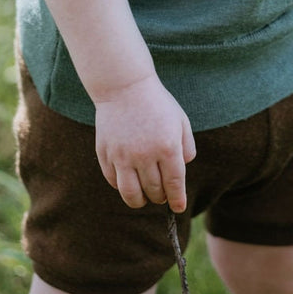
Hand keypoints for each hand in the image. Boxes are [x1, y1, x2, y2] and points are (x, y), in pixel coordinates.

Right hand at [94, 73, 195, 212]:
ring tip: (144, 196)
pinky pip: (114, 181)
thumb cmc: (156, 102)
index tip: (178, 207)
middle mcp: (145, 155)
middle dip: (161, 197)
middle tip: (162, 194)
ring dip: (140, 200)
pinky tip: (129, 179)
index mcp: (167, 147)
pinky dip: (122, 186)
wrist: (125, 86)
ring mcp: (122, 156)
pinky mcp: (105, 154)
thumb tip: (182, 169)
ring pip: (131, 194)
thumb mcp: (180, 120)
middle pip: (154, 191)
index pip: (174, 184)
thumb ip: (187, 147)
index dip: (177, 200)